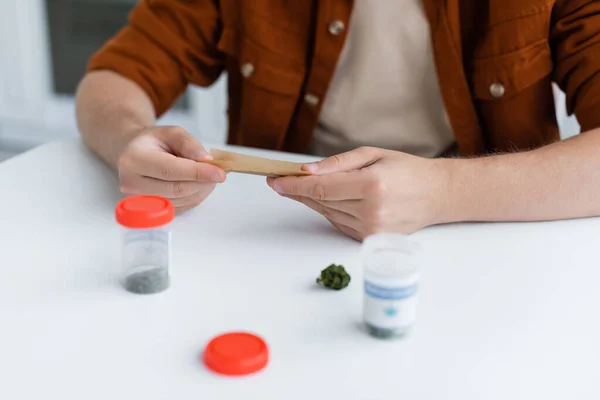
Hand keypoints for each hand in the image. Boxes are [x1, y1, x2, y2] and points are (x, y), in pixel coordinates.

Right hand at [117, 126, 225, 213]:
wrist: (133, 155)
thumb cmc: (152, 143)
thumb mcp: (170, 132)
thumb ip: (188, 143)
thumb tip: (206, 159)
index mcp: (134, 160)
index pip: (170, 170)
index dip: (197, 173)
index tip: (219, 172)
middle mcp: (132, 183)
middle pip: (177, 189)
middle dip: (203, 182)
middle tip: (220, 172)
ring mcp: (140, 201)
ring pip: (182, 200)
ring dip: (201, 189)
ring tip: (208, 174)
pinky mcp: (151, 211)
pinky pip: (181, 207)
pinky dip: (196, 196)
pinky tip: (199, 183)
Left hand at [267, 147, 450, 239]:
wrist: (437, 195)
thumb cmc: (405, 169)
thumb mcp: (372, 154)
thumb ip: (337, 164)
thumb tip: (307, 171)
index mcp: (372, 186)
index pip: (321, 188)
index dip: (293, 186)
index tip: (274, 181)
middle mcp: (371, 211)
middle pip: (321, 202)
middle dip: (298, 191)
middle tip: (281, 180)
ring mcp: (371, 229)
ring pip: (327, 214)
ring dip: (314, 201)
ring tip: (307, 186)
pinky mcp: (370, 239)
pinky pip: (338, 223)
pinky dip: (330, 210)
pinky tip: (331, 199)